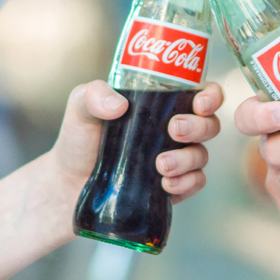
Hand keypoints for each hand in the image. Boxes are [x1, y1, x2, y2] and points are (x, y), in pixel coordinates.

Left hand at [52, 80, 223, 204]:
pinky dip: (186, 183)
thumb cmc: (79, 138)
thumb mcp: (81, 107)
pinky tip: (166, 184)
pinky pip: (195, 183)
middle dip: (199, 127)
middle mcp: (174, 129)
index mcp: (162, 103)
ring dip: (188, 159)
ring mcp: (176, 158)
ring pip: (202, 155)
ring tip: (161, 165)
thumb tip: (118, 105)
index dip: (211, 96)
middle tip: (174, 130)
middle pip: (210, 124)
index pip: (201, 93)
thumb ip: (94, 95)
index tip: (201, 103)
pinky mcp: (173, 186)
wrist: (68, 183)